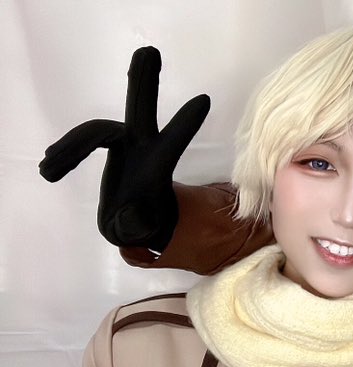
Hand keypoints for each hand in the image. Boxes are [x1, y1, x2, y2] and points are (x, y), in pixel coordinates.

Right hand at [39, 46, 208, 250]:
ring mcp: (124, 145)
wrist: (134, 221)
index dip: (184, 125)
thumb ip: (136, 225)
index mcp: (157, 168)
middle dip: (144, 82)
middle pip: (140, 110)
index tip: (204, 100)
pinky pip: (81, 142)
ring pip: (96, 131)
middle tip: (149, 51)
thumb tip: (133, 213)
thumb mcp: (138, 231)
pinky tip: (50, 166)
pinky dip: (65, 152)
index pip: (171, 143)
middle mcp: (142, 148)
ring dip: (70, 148)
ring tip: (49, 170)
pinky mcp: (108, 146)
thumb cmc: (142, 224)